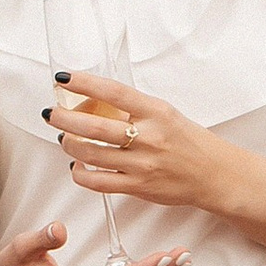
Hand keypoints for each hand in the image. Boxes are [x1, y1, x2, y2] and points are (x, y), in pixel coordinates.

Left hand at [46, 71, 220, 212]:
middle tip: (52, 114)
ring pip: (92, 155)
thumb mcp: (165, 114)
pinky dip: (81, 174)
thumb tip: (95, 98)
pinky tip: (77, 167)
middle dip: (65, 119)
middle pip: (95, 127)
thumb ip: (134, 108)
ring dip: (70, 145)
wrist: (213, 173)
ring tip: (64, 138)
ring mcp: (143, 164)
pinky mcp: (139, 187)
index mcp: (156, 112)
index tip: (64, 78)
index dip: (85, 83)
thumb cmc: (187, 141)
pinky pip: (99, 183)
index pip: (115, 92)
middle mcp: (149, 137)